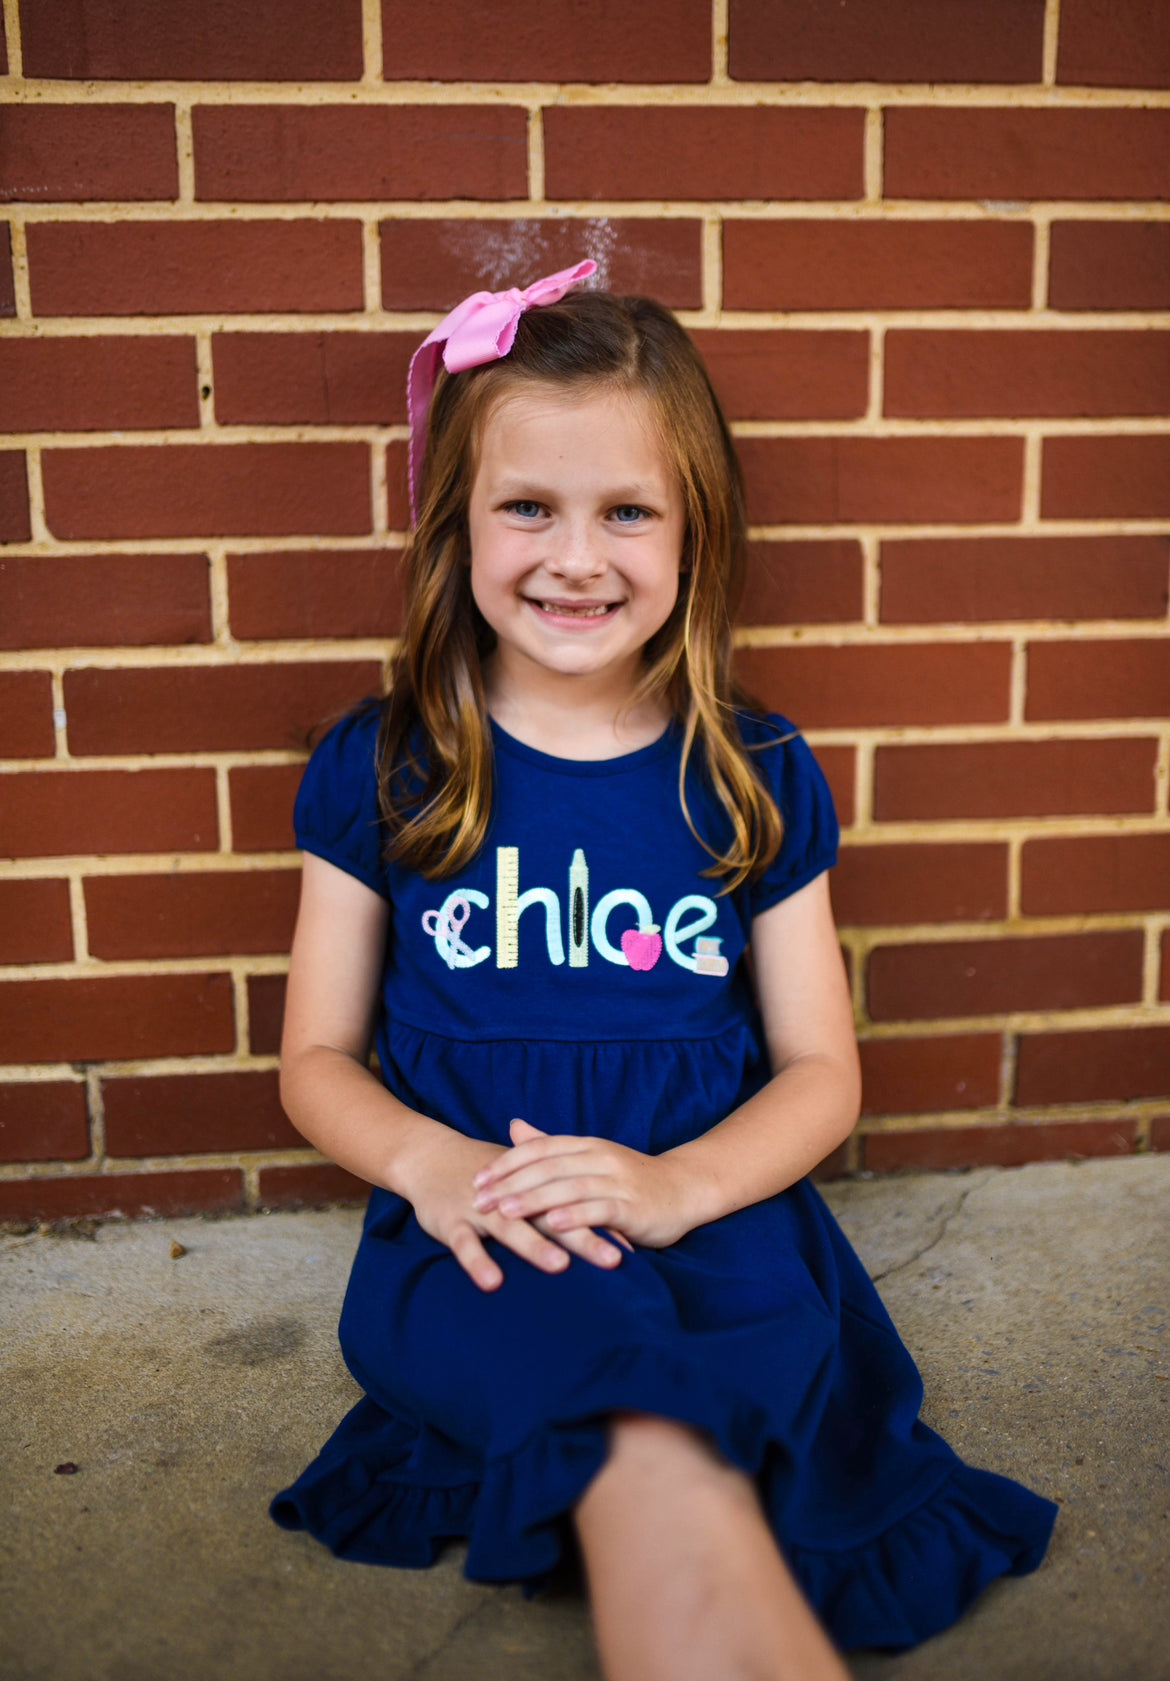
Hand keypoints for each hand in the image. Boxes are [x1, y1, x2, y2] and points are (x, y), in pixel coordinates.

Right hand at [395, 1123, 625, 1292]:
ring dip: (535, 1245)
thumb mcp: (526, 1179)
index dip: (602, 1224)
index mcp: (534, 1187)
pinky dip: (478, 1261)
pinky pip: (465, 1243)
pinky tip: (493, 1283)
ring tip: (560, 1266)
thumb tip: (606, 1222)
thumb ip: (563, 1200)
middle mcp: (512, 1197)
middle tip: (614, 1259)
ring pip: (512, 1227)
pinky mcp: (450, 1221)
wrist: (430, 1157)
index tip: (633, 1247)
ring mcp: (480, 1208)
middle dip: (583, 1238)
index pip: (574, 1204)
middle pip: (553, 1217)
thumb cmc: (488, 1175)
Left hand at [472, 1120, 697, 1249]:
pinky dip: (576, 1216)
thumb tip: (514, 1126)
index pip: (539, 1148)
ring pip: (569, 1187)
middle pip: (547, 1167)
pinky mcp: (633, 1207)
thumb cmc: (630, 1179)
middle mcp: (599, 1158)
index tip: (477, 1180)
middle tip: (478, 1200)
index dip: (506, 1163)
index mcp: (586, 1145)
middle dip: (509, 1184)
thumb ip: (551, 1145)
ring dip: (533, 1199)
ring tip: (504, 1212)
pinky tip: (553, 1225)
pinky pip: (601, 1210)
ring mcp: (617, 1181)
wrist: (685, 1190)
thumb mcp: (590, 1158)